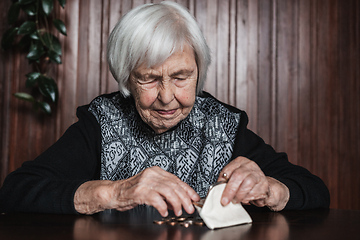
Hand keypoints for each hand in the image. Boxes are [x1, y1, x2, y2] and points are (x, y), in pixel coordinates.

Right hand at [74, 166, 199, 215]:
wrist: (114, 193)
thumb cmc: (132, 191)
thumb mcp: (152, 189)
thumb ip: (165, 193)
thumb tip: (180, 200)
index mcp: (157, 171)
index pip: (177, 180)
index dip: (188, 190)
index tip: (195, 198)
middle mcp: (152, 174)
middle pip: (174, 185)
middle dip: (185, 198)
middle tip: (189, 208)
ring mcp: (145, 182)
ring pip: (167, 191)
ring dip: (176, 203)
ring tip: (178, 211)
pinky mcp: (139, 191)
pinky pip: (155, 199)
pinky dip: (163, 206)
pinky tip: (164, 212)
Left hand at [218, 156, 289, 210]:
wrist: (264, 188)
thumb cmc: (246, 182)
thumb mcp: (235, 179)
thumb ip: (227, 181)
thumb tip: (218, 189)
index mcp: (240, 162)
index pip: (228, 169)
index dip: (222, 180)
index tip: (218, 190)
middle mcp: (250, 165)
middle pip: (238, 176)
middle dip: (230, 190)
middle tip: (225, 200)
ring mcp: (258, 174)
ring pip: (246, 184)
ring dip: (239, 195)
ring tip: (235, 200)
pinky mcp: (264, 185)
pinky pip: (253, 192)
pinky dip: (247, 198)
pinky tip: (245, 199)